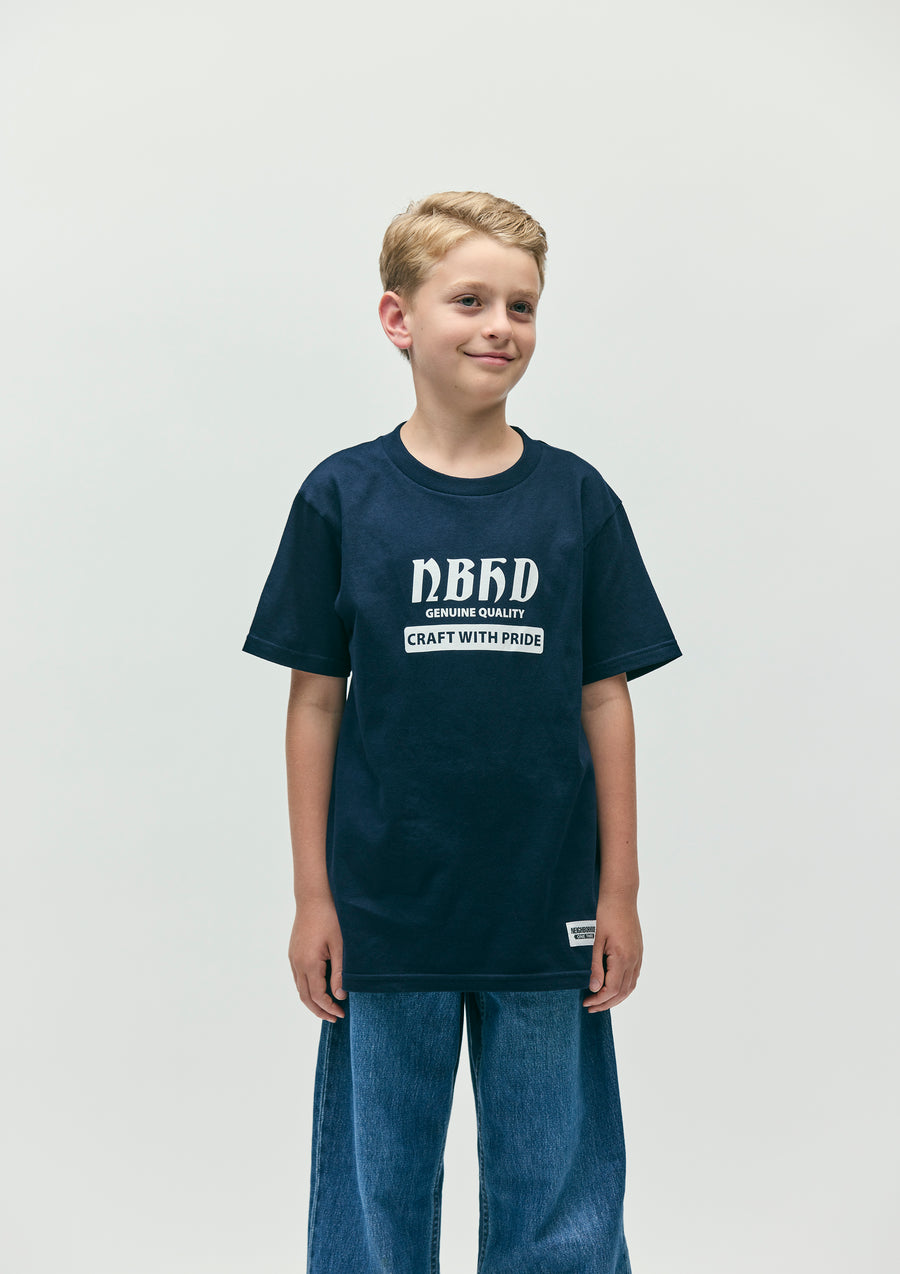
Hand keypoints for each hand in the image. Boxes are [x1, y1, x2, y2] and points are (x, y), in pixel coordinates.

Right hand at [289, 895, 346, 1021]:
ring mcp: (293, 957)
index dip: (329, 1008)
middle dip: (319, 1010)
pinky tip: (319, 988)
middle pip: (304, 996)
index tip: (342, 1014)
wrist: (313, 896)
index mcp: (309, 963)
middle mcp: (297, 963)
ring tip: (327, 1007)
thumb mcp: (340, 945)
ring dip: (312, 1000)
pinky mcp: (293, 951)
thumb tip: (340, 996)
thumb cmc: (330, 918)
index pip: (317, 995)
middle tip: (334, 1018)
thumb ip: (340, 972)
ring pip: (299, 987)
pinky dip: (307, 988)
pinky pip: (298, 977)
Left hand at [582, 897, 642, 1012]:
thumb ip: (595, 966)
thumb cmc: (604, 913)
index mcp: (623, 957)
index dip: (599, 1000)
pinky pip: (634, 976)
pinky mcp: (638, 950)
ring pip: (631, 986)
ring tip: (600, 1001)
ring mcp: (638, 955)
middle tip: (591, 1007)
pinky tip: (613, 987)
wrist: (620, 895)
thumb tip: (595, 989)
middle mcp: (634, 959)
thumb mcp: (594, 940)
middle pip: (623, 992)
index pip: (613, 990)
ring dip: (616, 997)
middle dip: (607, 1003)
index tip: (586, 1002)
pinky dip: (624, 987)